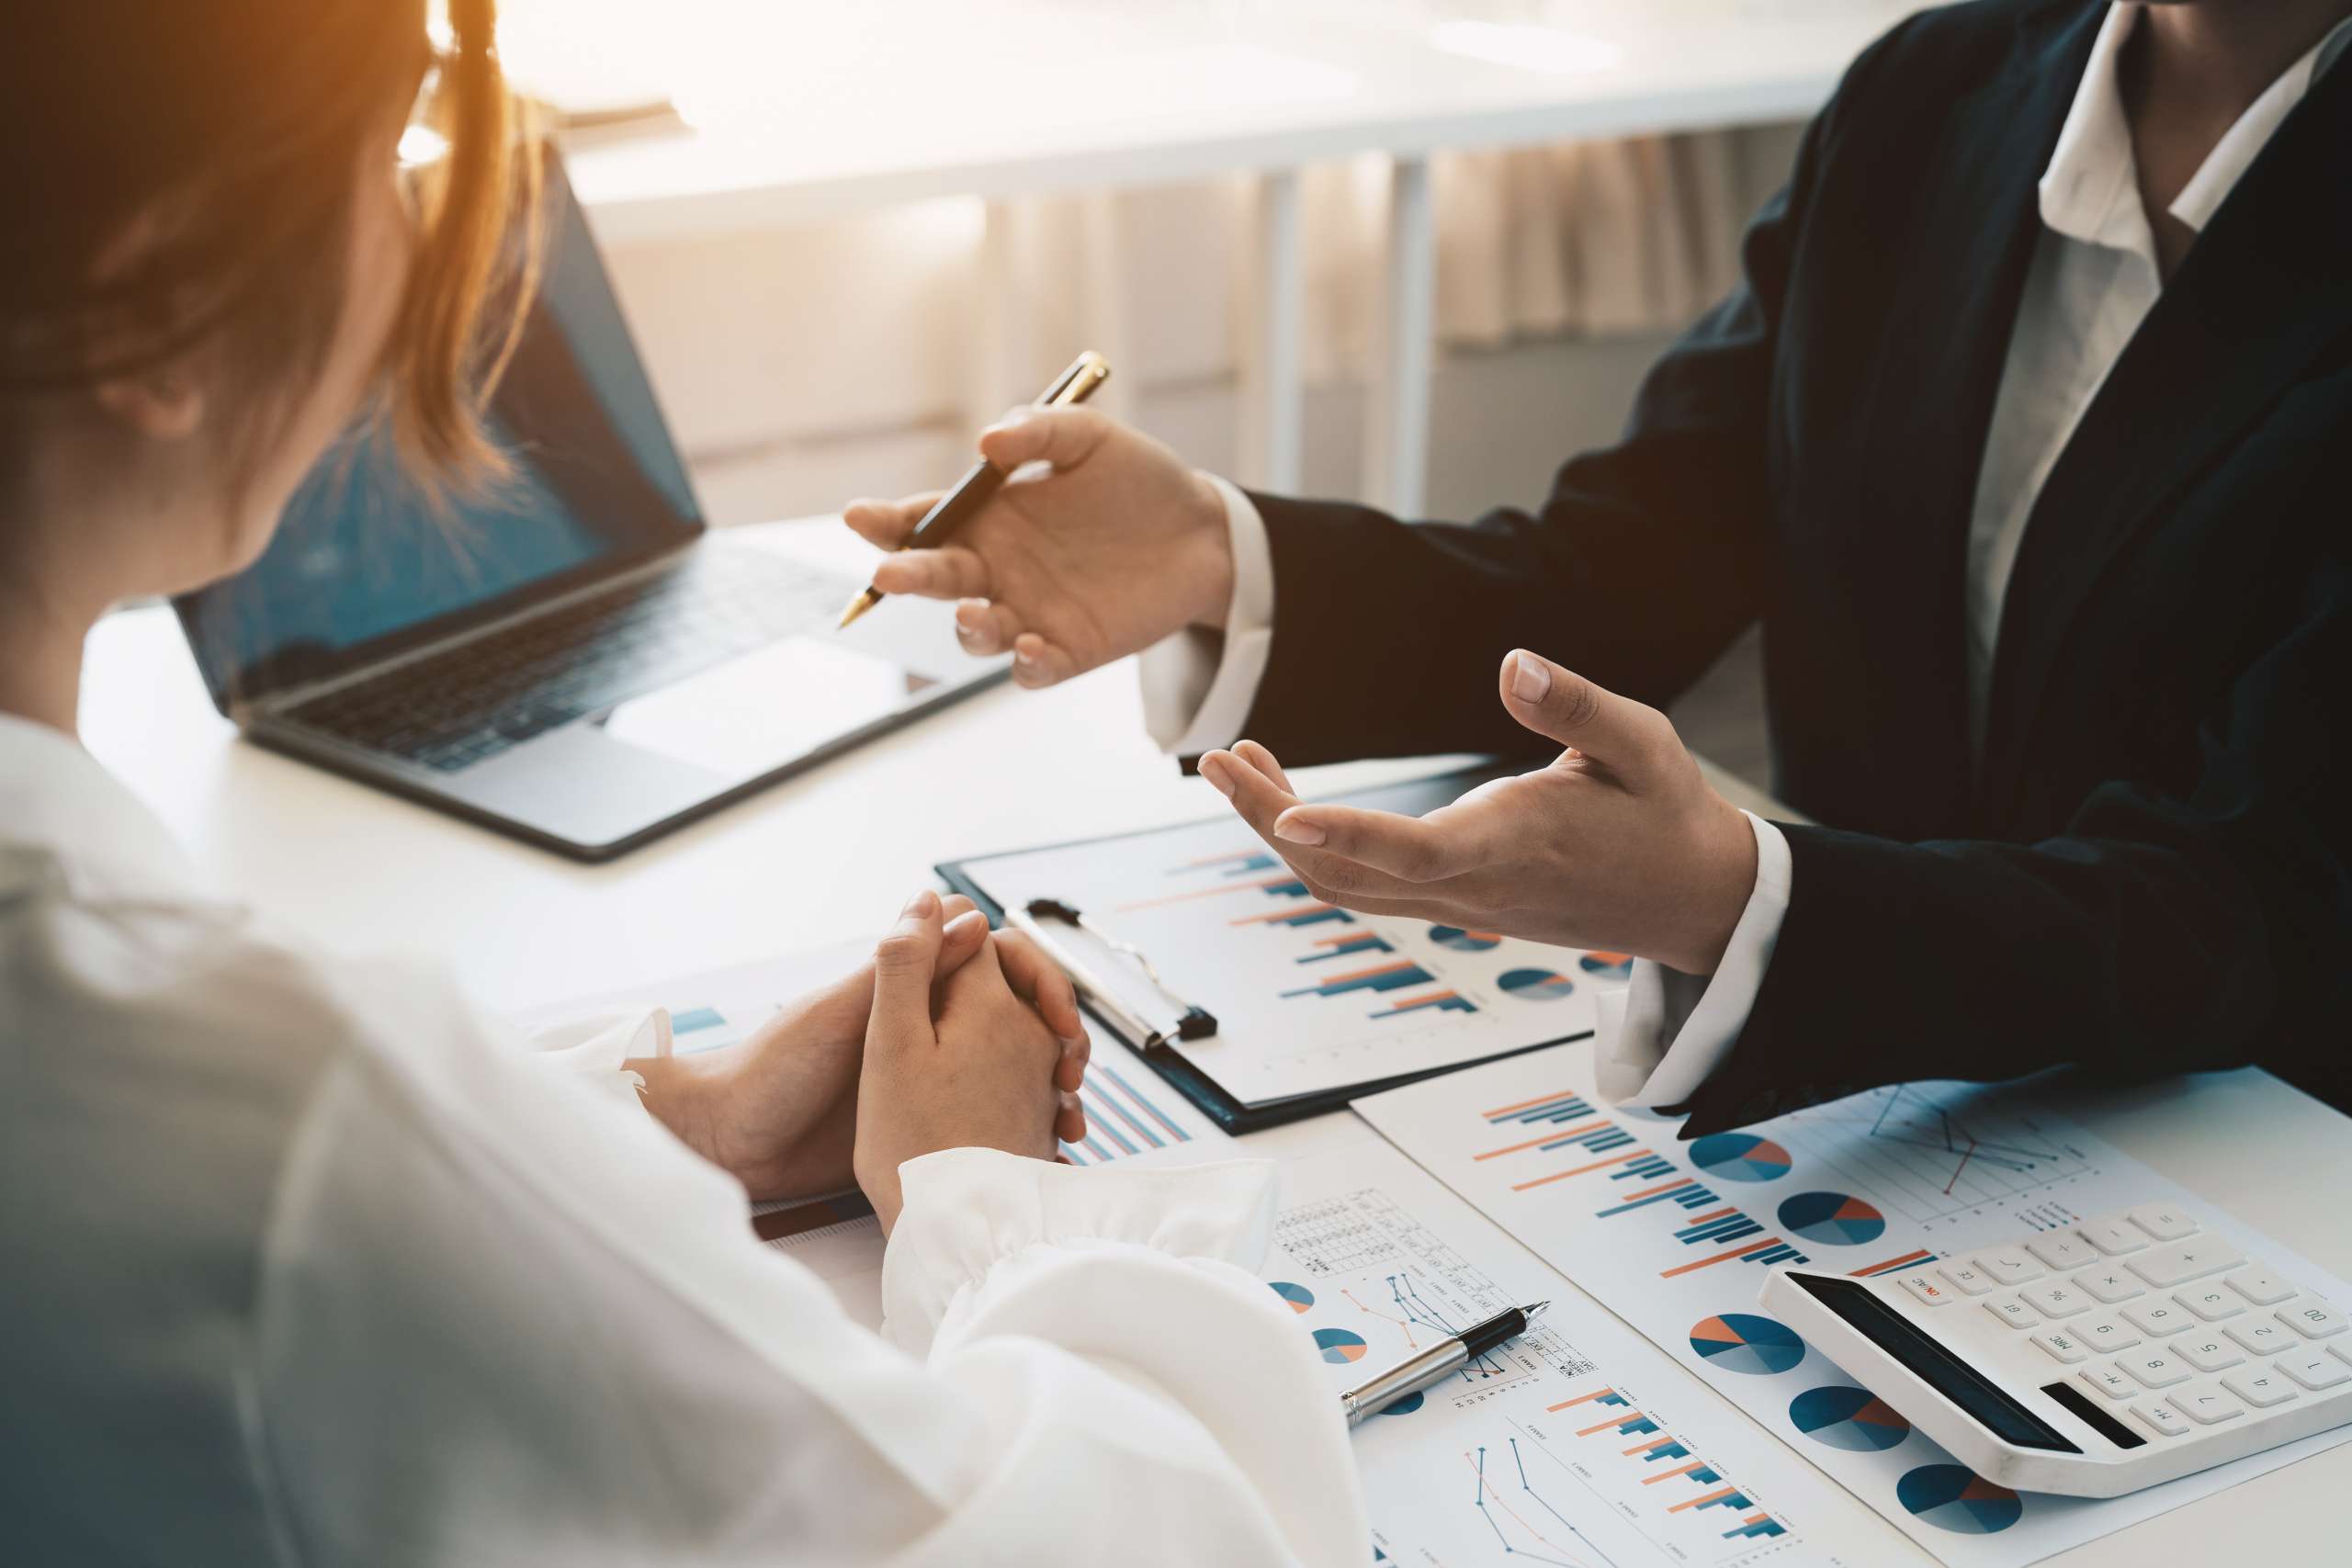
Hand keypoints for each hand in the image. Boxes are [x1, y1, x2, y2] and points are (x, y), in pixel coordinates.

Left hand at [632, 894, 1082, 1200]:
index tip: (1057, 1016)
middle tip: (1072, 1073)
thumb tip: (968, 917)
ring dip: (1044, 1088)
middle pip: (1011, 1016)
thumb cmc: (770, 1069)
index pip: (990, 962)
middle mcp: (922, 1029)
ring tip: (1067, 1119)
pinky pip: (985, 1118)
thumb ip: (900, 973)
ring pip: (1008, 1069)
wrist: (729, 1143)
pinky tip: (1040, 1151)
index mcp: (905, 992)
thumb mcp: (837, 1016)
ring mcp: (924, 1077)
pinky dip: (1020, 1129)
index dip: (1032, 980)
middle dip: (1052, 1039)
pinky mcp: (920, 1124)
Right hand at [841, 406, 1231, 687]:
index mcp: (988, 517)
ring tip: (975, 612)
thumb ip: (1037, 432)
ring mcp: (1029, 612)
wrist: (1202, 530)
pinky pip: (1033, 668)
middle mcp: (997, 568)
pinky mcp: (1069, 650)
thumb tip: (986, 442)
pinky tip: (1034, 645)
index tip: (860, 516)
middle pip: (937, 580)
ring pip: (977, 633)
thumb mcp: (1088, 438)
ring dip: (968, 627)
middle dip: (909, 577)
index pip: (923, 522)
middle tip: (893, 572)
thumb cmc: (1136, 477)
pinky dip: (1027, 664)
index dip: (886, 521)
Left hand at [1196, 650, 1758, 975]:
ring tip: (1234, 763)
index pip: (1417, 854)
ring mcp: (1456, 905)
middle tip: (1213, 759)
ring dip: (1278, 831)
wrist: (1690, 898)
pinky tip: (1287, 796)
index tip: (1285, 813)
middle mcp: (1472, 888)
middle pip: (1346, 875)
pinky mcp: (1449, 901)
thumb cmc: (1664, 811)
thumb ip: (1578, 705)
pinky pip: (1361, 884)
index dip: (1348, 836)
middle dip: (1270, 820)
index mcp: (1517, 846)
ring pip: (1342, 887)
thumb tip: (1512, 662)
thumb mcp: (1644, 743)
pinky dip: (1310, 844)